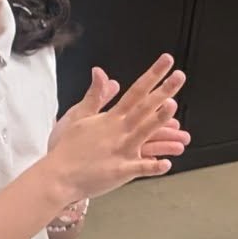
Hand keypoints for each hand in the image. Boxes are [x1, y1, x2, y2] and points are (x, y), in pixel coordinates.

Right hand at [44, 54, 185, 201]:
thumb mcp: (79, 117)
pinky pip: (140, 168)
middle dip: (163, 90)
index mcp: (111, 118)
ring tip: (173, 107)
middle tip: (179, 77)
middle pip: (144, 107)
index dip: (152, 75)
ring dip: (159, 120)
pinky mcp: (120, 171)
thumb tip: (100, 73)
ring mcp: (121, 150)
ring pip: (144, 133)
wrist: (58, 176)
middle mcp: (118, 131)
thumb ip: (95, 96)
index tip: (166, 62)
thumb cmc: (68, 148)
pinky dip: (153, 166)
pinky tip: (166, 163)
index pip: (135, 92)